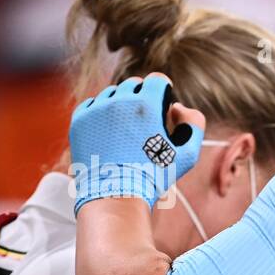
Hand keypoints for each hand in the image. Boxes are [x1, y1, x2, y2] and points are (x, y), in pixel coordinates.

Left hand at [69, 72, 205, 211]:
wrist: (116, 194)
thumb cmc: (155, 176)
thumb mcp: (189, 154)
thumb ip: (194, 123)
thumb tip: (178, 107)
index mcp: (146, 103)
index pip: (157, 80)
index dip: (164, 91)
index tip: (163, 106)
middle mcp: (119, 99)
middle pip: (134, 84)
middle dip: (143, 98)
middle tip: (146, 122)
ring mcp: (96, 109)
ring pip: (112, 94)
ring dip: (122, 104)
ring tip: (127, 129)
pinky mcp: (80, 120)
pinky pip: (93, 105)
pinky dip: (102, 113)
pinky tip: (110, 132)